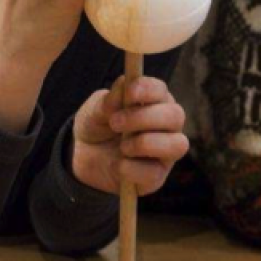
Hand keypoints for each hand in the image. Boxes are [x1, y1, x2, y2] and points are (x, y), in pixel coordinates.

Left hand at [72, 75, 188, 195]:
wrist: (82, 158)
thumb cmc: (97, 127)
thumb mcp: (94, 110)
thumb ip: (109, 100)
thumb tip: (124, 83)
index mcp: (155, 102)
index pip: (161, 90)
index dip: (149, 89)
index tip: (130, 91)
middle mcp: (167, 125)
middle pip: (175, 116)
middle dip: (145, 117)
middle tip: (115, 122)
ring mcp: (165, 152)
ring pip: (177, 145)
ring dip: (145, 143)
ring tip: (122, 146)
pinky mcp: (156, 176)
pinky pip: (154, 172)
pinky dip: (131, 168)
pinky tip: (118, 165)